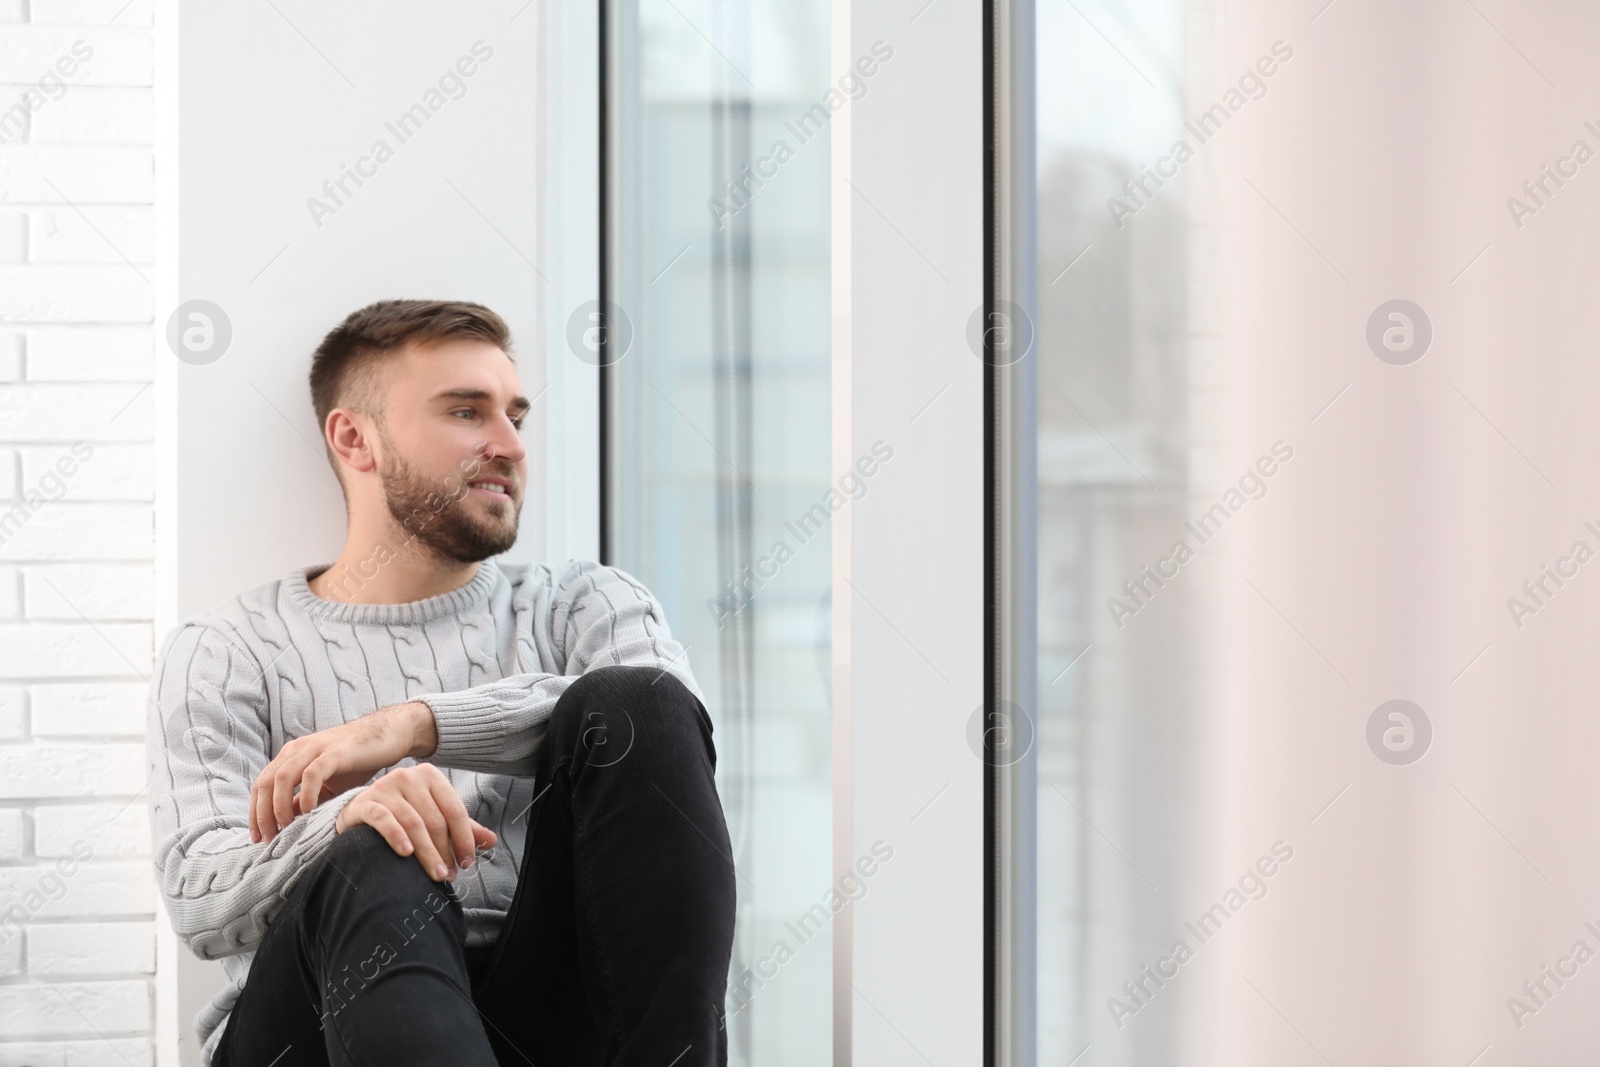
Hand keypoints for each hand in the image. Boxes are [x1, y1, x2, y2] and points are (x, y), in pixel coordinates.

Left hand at [249, 701, 435, 843]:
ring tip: (287, 828)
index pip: (261, 785)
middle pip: (265, 783)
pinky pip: (312, 774)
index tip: (257, 837)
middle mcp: (297, 750)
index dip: (254, 812)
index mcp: (290, 757)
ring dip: (279, 807)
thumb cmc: (357, 761)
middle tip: (269, 839)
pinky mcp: (335, 752)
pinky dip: (305, 795)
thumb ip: (304, 799)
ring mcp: (315, 749)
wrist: (388, 734)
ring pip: (282, 777)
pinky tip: (309, 812)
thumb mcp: (325, 784)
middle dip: (262, 814)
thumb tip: (285, 823)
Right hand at [335, 763, 496, 881]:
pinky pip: (384, 820)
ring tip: (435, 874)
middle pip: (435, 819)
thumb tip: (491, 840)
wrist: (360, 812)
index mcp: (431, 777)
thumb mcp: (435, 816)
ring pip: (413, 823)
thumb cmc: (403, 815)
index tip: (467, 862)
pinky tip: (406, 853)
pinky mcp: (365, 802)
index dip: (464, 838)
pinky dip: (397, 836)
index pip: (455, 810)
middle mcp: (408, 777)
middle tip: (449, 875)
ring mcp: (385, 788)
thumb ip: (462, 827)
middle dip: (445, 851)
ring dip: (427, 852)